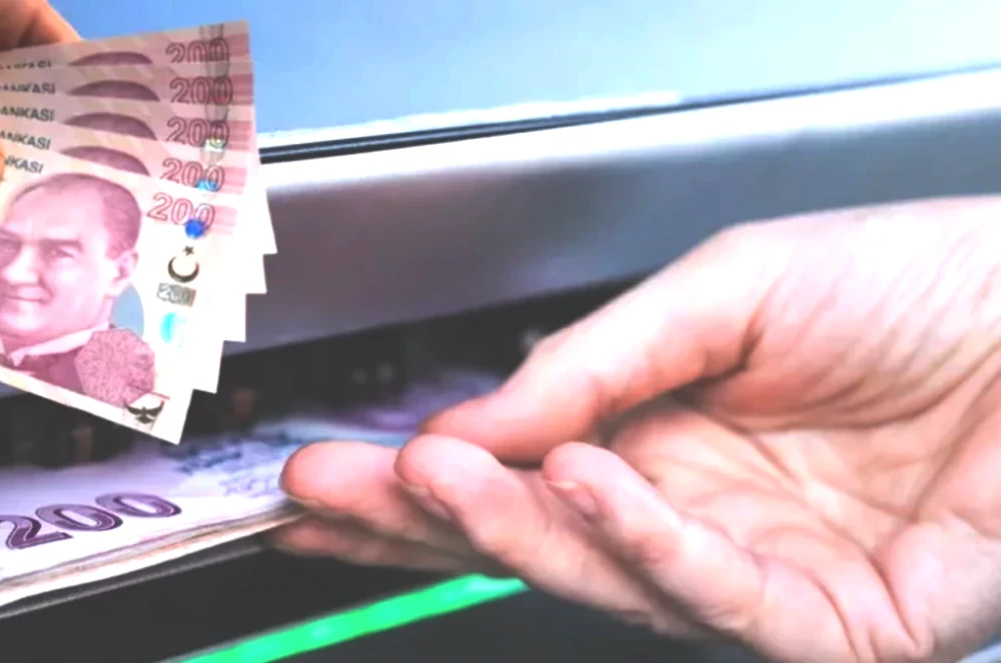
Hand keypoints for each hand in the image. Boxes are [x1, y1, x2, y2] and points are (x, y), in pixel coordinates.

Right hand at [272, 196, 1000, 662]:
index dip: (423, 479)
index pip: (517, 476)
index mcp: (661, 440)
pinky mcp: (839, 625)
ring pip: (610, 579)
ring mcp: (763, 580)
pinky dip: (643, 539)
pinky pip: (721, 595)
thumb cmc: (915, 284)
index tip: (335, 466)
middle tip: (329, 488)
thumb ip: (595, 361)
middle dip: (426, 521)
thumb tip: (477, 417)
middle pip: (538, 542)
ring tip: (428, 469)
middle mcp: (697, 519)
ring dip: (514, 525)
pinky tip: (579, 480)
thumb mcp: (723, 290)